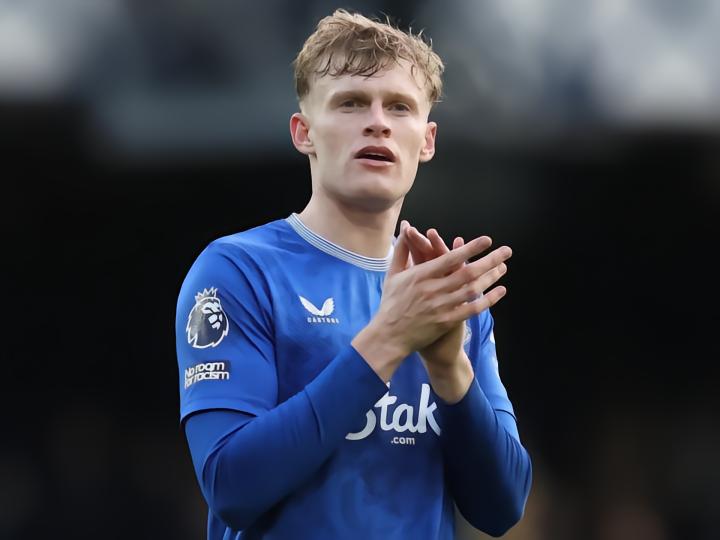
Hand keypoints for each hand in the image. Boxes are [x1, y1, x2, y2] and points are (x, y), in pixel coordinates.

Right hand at [351, 222, 509, 382]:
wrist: (389, 336)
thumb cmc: (391, 303)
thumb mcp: (393, 274)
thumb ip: (402, 250)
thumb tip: (406, 228)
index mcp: (420, 275)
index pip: (449, 258)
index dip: (469, 248)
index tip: (487, 240)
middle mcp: (432, 290)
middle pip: (467, 272)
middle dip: (489, 260)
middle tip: (506, 251)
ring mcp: (441, 307)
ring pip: (472, 290)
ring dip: (491, 278)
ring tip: (504, 267)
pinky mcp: (446, 322)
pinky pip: (472, 309)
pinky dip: (488, 300)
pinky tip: (500, 291)